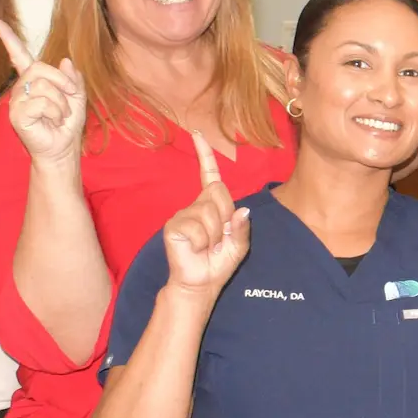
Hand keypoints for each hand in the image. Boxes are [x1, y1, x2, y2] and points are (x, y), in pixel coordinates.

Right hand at [0, 19, 86, 165]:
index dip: (8, 39)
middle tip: (70, 98)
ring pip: (42, 85)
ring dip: (60, 102)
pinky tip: (53, 121)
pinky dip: (55, 111)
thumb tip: (65, 61)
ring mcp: (17, 101)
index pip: (19, 56)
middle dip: (62, 82)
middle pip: (39, 67)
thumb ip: (73, 79)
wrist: (63, 149)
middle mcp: (21, 88)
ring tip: (60, 116)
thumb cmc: (67, 124)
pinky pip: (40, 102)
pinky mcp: (17, 115)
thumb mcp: (77, 97)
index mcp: (34, 80)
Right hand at [161, 132, 249, 293]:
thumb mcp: (239, 246)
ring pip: (210, 212)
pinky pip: (197, 227)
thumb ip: (242, 228)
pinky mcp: (174, 226)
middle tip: (219, 238)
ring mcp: (183, 214)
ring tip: (208, 246)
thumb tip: (243, 211)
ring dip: (215, 234)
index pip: (210, 175)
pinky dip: (203, 241)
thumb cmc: (218, 264)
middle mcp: (196, 205)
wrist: (201, 283)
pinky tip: (196, 248)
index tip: (198, 133)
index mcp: (212, 206)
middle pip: (218, 192)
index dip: (205, 154)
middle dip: (225, 217)